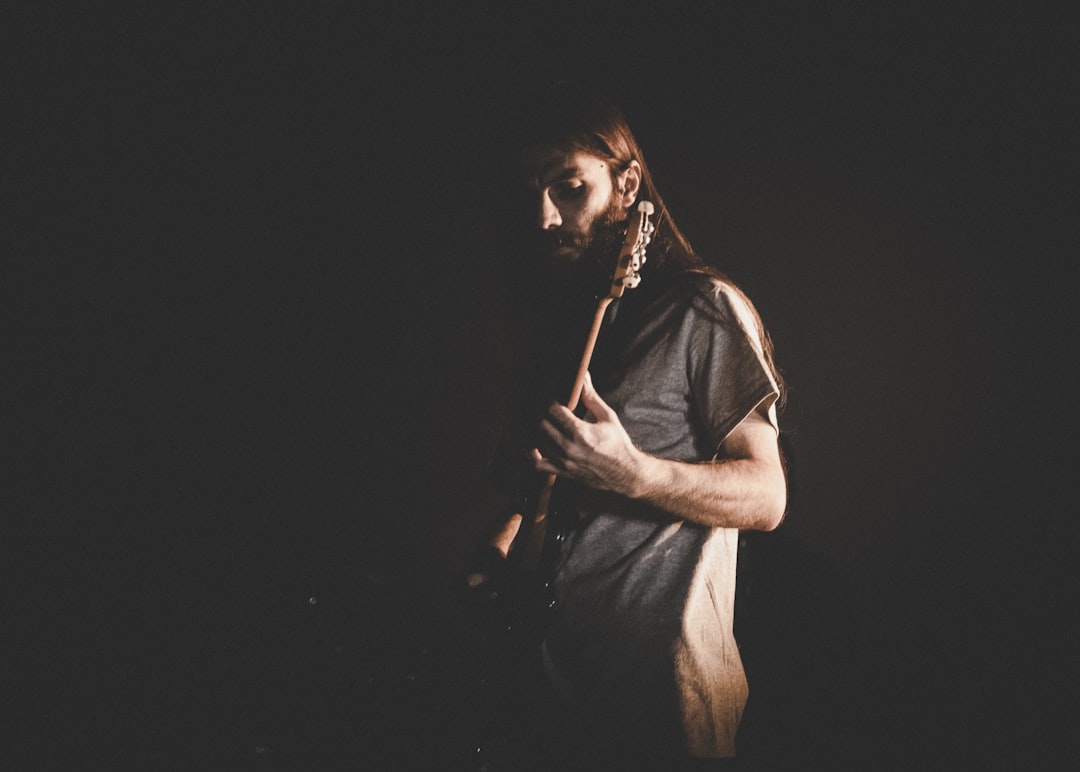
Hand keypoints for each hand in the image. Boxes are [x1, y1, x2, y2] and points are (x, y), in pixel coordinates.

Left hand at [533, 371, 643, 495]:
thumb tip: (584, 376)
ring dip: (532, 427)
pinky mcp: (562, 471)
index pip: (552, 409)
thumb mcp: (608, 417)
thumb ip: (591, 397)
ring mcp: (564, 461)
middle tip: (536, 401)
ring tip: (533, 416)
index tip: (547, 392)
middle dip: (537, 410)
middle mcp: (569, 447)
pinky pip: (538, 465)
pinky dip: (530, 454)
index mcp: (580, 432)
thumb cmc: (618, 444)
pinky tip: (532, 443)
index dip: (546, 397)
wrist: (625, 474)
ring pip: (537, 441)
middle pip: (540, 424)